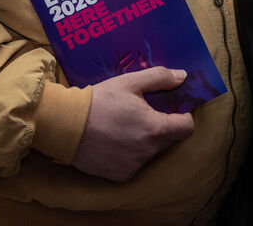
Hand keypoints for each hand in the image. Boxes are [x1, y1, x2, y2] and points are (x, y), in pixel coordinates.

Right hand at [71, 67, 194, 181]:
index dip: (183, 117)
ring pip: (152, 152)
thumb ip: (159, 78)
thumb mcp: (129, 82)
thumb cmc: (100, 100)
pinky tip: (116, 141)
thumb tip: (183, 76)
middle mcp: (148, 151)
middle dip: (163, 127)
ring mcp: (135, 165)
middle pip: (169, 140)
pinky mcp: (121, 175)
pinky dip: (131, 154)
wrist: (66, 125)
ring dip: (147, 141)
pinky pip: (135, 164)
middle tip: (145, 114)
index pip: (186, 128)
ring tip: (126, 127)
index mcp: (154, 128)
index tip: (173, 110)